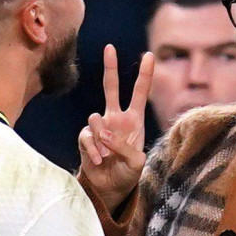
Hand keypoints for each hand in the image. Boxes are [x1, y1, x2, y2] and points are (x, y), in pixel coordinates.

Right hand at [78, 44, 153, 211]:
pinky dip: (93, 150)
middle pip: (111, 87)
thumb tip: (105, 134)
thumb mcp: (136, 163)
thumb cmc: (127, 174)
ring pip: (95, 117)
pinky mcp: (86, 138)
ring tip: (107, 155)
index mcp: (134, 120)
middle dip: (110, 67)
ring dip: (102, 138)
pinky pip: (87, 136)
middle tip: (109, 47)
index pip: (140, 92)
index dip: (145, 74)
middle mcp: (116, 118)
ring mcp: (100, 127)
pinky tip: (99, 161)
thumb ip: (124, 146)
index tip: (149, 55)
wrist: (109, 188)